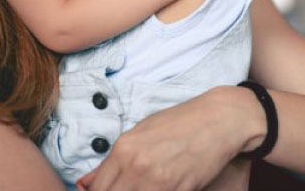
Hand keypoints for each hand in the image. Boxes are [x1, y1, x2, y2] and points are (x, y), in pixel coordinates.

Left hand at [76, 86, 263, 190]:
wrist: (221, 119)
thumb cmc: (182, 122)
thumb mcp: (142, 132)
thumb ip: (112, 162)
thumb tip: (83, 183)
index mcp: (124, 148)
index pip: (97, 188)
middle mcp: (137, 166)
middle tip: (128, 189)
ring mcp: (159, 181)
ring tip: (145, 187)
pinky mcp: (180, 190)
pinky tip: (162, 188)